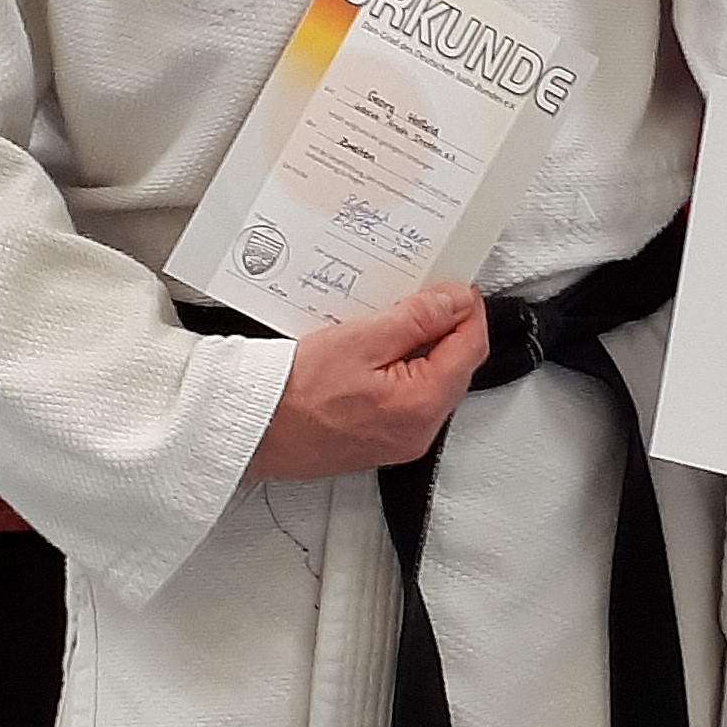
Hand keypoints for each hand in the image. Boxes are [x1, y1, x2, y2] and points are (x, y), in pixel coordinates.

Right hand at [244, 284, 488, 481]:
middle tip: (424, 295)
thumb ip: (417, 319)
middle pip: (456, 365)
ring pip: (434, 380)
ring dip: (423, 345)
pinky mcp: (382, 440)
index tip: (454, 286)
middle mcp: (418, 431)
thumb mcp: (362, 339)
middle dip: (446, 326)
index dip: (467, 309)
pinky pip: (410, 395)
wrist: (254, 430)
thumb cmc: (295, 393)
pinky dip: (404, 367)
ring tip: (398, 318)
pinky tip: (382, 348)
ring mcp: (401, 439)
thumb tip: (456, 302)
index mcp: (420, 405)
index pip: (471, 347)